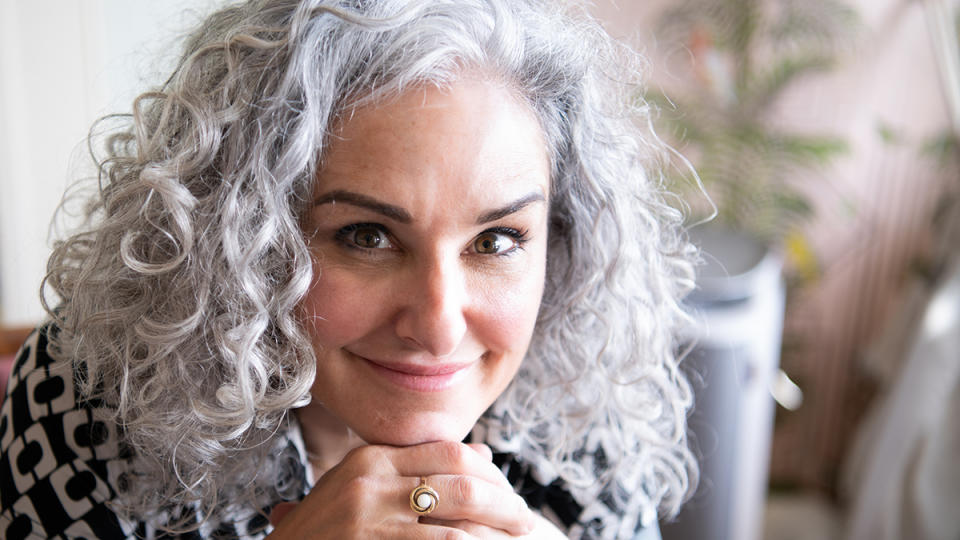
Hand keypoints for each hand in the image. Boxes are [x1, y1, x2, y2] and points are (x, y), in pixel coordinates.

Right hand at [267, 441, 536, 538]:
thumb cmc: (321, 534)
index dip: (486, 469)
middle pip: (460, 476)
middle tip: (524, 516)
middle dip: (501, 496)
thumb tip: (480, 452)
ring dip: (496, 527)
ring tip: (519, 537)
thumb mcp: (355, 489)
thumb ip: (408, 470)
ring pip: (457, 515)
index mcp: (370, 460)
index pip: (446, 451)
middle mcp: (371, 482)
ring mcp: (373, 517)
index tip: (505, 487)